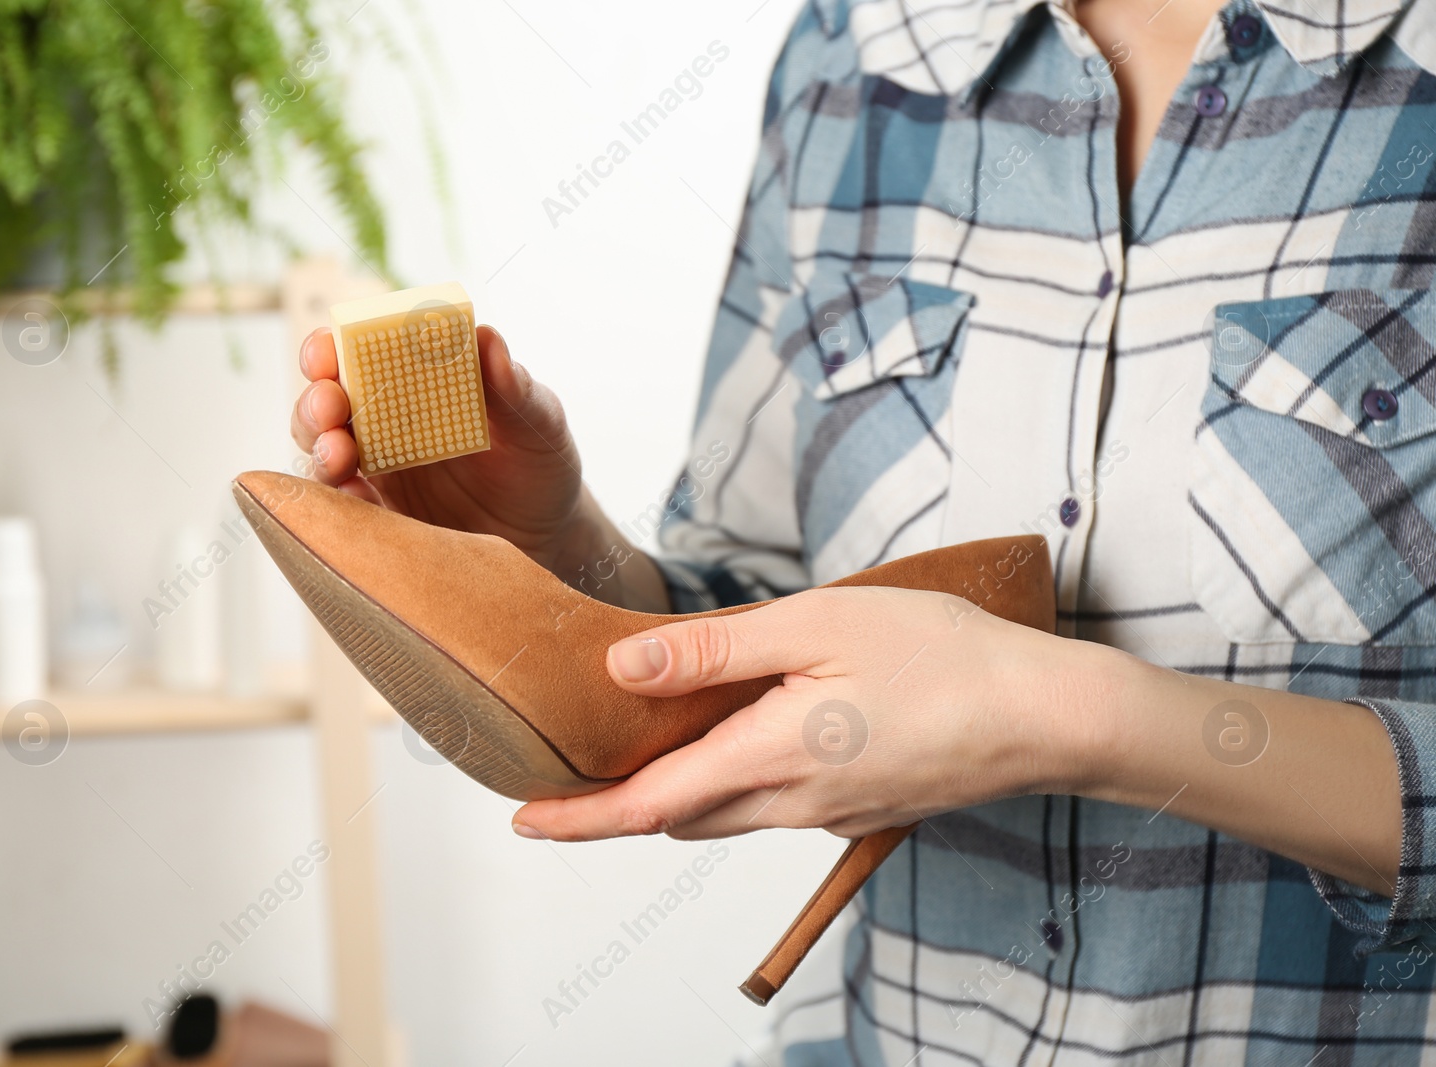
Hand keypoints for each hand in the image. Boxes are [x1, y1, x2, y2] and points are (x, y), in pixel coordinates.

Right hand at [291, 325, 586, 569]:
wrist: (550, 536)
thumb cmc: (542, 465)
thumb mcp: (540, 423)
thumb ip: (514, 387)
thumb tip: (487, 337)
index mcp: (417, 382)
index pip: (359, 353)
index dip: (331, 346)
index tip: (328, 350)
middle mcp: (387, 421)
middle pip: (327, 401)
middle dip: (316, 400)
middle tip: (330, 406)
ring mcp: (381, 470)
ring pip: (325, 451)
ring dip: (320, 447)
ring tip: (338, 454)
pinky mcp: (384, 516)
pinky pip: (347, 508)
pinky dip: (340, 501)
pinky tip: (355, 497)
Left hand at [512, 586, 1091, 841]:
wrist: (1047, 715)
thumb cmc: (941, 657)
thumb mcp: (816, 628)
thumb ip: (714, 653)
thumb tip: (624, 668)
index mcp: (770, 758)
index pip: (647, 804)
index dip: (579, 818)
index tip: (524, 821)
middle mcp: (792, 802)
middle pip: (680, 815)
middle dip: (620, 803)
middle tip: (574, 772)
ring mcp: (831, 812)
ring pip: (727, 810)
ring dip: (678, 790)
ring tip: (649, 744)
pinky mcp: (863, 805)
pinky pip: (775, 802)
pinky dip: (734, 779)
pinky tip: (745, 732)